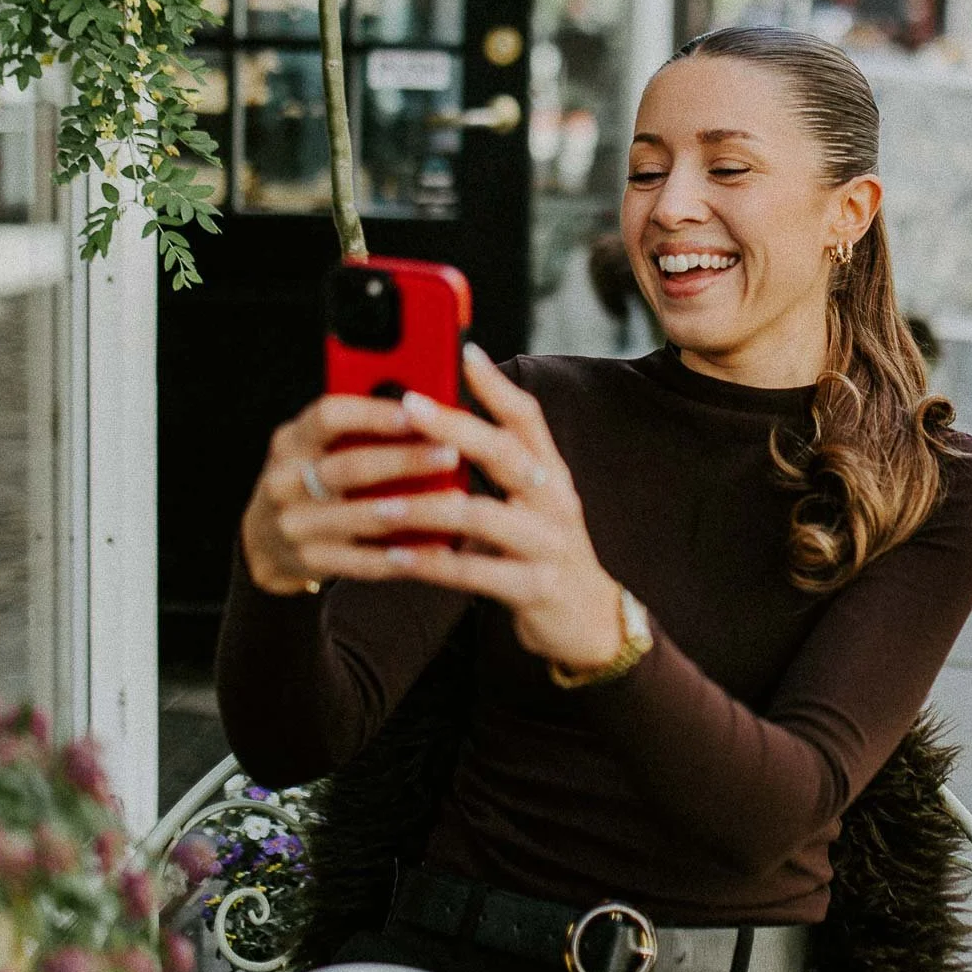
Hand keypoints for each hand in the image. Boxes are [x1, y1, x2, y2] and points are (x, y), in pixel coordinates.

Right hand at [239, 393, 462, 595]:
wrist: (264, 543)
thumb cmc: (307, 481)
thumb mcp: (315, 447)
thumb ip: (357, 429)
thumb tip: (425, 408)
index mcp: (291, 441)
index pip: (329, 416)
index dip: (374, 413)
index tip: (418, 410)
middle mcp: (286, 481)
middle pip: (350, 467)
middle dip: (405, 459)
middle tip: (451, 453)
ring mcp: (295, 524)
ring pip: (361, 516)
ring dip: (414, 510)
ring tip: (456, 504)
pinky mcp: (309, 561)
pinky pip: (362, 561)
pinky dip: (401, 556)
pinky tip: (435, 550)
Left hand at [374, 344, 624, 673]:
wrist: (590, 621)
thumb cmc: (543, 552)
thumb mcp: (531, 502)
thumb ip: (494, 470)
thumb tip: (432, 429)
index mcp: (550, 472)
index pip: (527, 417)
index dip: (497, 384)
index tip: (463, 350)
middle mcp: (554, 499)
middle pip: (504, 452)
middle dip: (452, 425)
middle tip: (406, 405)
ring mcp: (548, 544)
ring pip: (483, 514)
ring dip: (426, 505)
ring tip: (381, 502)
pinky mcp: (536, 587)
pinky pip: (475, 571)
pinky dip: (431, 563)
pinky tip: (395, 557)